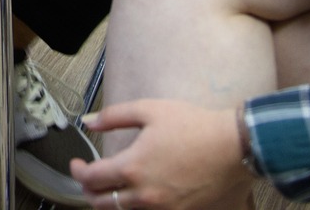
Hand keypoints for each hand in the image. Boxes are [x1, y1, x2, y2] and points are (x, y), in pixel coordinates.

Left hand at [73, 100, 252, 209]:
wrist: (233, 146)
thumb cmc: (193, 126)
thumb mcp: (149, 110)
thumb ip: (113, 116)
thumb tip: (89, 121)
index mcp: (132, 167)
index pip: (91, 179)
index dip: (78, 172)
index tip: (77, 164)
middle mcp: (144, 194)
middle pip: (101, 203)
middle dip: (89, 191)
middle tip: (89, 178)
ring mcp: (162, 208)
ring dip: (111, 202)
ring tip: (110, 188)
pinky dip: (135, 208)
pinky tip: (137, 195)